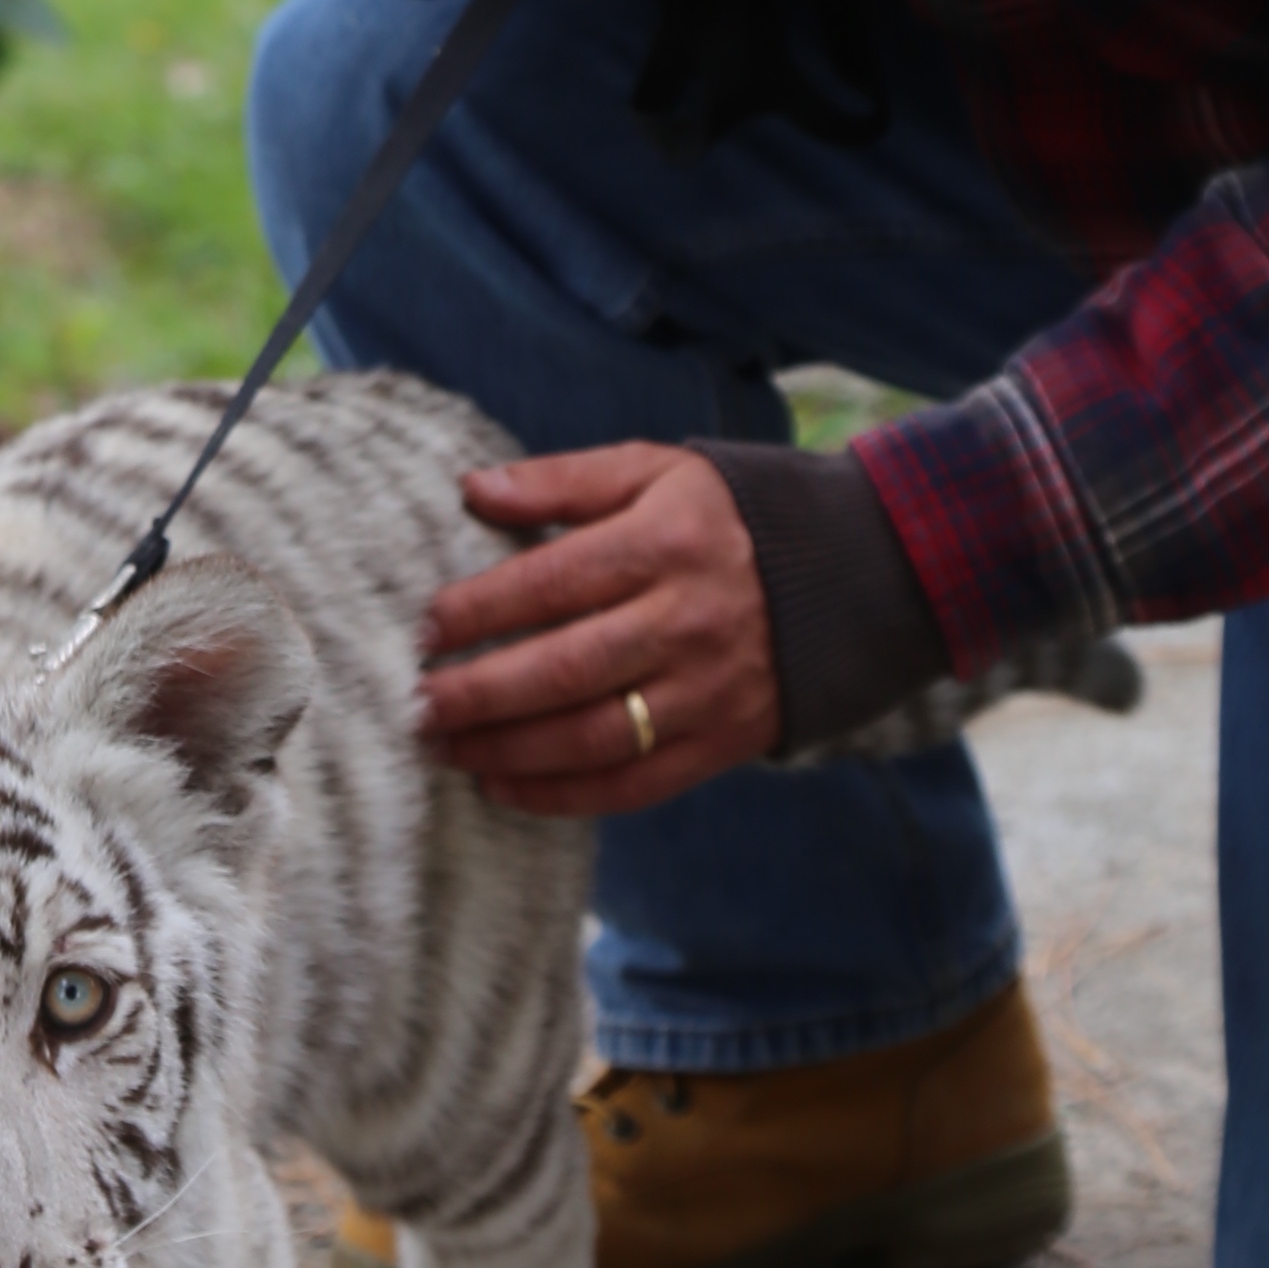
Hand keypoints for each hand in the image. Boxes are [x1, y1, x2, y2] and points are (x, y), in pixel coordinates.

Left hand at [414, 442, 778, 812]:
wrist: (854, 575)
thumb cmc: (728, 517)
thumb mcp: (656, 472)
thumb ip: (564, 480)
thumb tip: (472, 488)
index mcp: (665, 544)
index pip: (553, 583)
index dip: (480, 610)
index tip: (422, 628)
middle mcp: (687, 622)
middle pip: (566, 669)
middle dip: (479, 693)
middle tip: (414, 705)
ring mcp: (707, 691)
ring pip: (593, 736)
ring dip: (507, 750)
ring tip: (443, 748)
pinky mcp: (722, 742)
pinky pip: (634, 783)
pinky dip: (561, 795)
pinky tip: (501, 785)